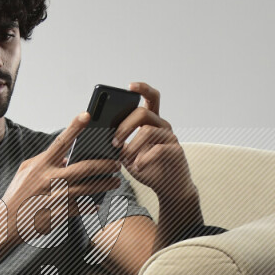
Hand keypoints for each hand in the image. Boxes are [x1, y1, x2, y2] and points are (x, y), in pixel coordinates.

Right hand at [1, 111, 121, 241]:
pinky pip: (81, 207)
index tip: (87, 115)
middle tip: (117, 163)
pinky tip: (98, 204)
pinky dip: (91, 206)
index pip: (61, 142)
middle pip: (84, 168)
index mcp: (41, 165)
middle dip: (104, 165)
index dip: (74, 127)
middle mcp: (50, 179)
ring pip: (87, 188)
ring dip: (104, 184)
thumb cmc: (17, 194)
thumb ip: (44, 160)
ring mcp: (56, 197)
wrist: (8, 222)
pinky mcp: (59, 213)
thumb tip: (65, 157)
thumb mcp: (25, 171)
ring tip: (116, 181)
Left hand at [113, 82, 198, 216]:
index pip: (150, 97)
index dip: (142, 88)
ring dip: (132, 145)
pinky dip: (144, 158)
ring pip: (148, 130)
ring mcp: (170, 137)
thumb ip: (118, 143)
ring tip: (125, 158)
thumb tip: (97, 136)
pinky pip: (158, 149)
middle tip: (114, 141)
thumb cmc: (148, 169)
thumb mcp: (128, 154)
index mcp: (152, 122)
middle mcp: (162, 125)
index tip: (129, 87)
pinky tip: (138, 166)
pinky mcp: (176, 151)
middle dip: (124, 126)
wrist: (169, 188)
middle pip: (143, 112)